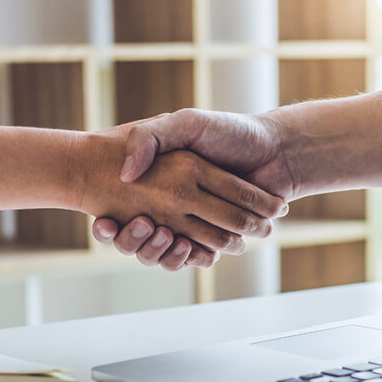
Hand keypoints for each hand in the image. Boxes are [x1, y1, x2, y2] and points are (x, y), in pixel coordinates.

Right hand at [93, 109, 295, 266]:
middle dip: (132, 240)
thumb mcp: (186, 123)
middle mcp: (172, 206)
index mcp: (159, 182)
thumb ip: (151, 138)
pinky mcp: (217, 239)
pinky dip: (189, 257)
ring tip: (164, 233)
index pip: (120, 211)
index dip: (107, 226)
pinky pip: (195, 257)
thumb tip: (126, 174)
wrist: (278, 151)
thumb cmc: (231, 132)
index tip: (103, 223)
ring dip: (159, 251)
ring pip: (163, 254)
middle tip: (141, 225)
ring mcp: (194, 225)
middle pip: (137, 241)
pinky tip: (188, 245)